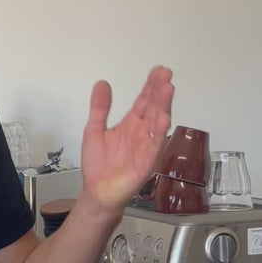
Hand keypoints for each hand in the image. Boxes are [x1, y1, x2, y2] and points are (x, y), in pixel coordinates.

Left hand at [81, 66, 173, 212]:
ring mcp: (145, 146)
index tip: (158, 71)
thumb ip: (100, 108)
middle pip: (153, 108)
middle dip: (159, 91)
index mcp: (129, 124)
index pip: (143, 101)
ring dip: (163, 106)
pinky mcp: (146, 161)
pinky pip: (154, 144)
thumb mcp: (93, 130)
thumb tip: (102, 83)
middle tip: (165, 74)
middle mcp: (140, 132)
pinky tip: (163, 117)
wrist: (97, 192)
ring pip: (157, 122)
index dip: (150, 86)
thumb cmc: (98, 164)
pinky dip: (159, 131)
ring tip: (168, 89)